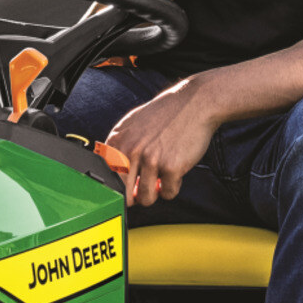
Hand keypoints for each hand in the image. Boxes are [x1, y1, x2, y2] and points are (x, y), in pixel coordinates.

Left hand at [104, 80, 218, 207]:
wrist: (195, 104)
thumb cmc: (167, 113)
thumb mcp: (133, 122)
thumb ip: (119, 142)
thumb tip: (108, 164)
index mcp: (120, 141)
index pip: (107, 177)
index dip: (115, 189)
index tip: (123, 192)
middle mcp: (132, 151)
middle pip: (124, 193)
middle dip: (133, 199)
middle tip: (141, 194)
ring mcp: (152, 160)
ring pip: (146, 198)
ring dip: (154, 194)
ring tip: (160, 181)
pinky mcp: (171, 167)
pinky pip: (168, 193)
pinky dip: (172, 188)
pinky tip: (174, 175)